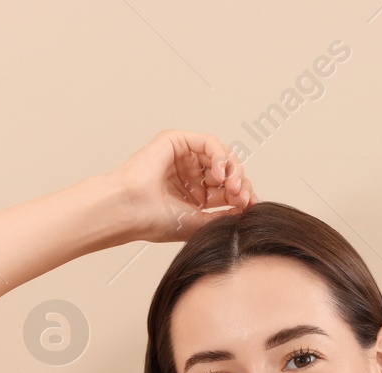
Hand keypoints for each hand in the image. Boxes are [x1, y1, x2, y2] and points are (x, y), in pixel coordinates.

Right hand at [106, 129, 257, 243]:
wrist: (131, 211)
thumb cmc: (154, 221)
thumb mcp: (200, 222)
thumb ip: (224, 216)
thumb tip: (247, 211)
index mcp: (194, 194)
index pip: (227, 189)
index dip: (242, 195)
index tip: (249, 206)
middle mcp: (189, 174)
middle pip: (227, 171)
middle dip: (239, 182)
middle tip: (241, 196)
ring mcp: (183, 157)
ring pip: (221, 155)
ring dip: (232, 169)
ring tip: (230, 186)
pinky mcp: (176, 141)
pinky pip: (208, 142)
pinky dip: (219, 155)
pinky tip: (218, 173)